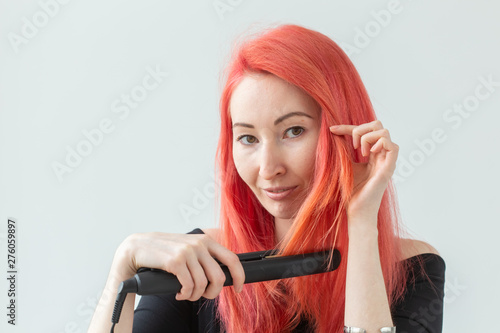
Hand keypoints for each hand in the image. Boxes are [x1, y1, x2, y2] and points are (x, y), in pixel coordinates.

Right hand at [113, 232, 244, 300]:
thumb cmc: (164, 253)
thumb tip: (224, 276)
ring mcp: (187, 251)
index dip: (239, 276)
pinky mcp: (175, 261)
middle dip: (213, 293)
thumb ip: (205, 257)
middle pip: (219, 277)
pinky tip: (178, 293)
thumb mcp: (188, 249)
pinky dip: (184, 295)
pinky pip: (189, 286)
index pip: (233, 259)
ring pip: (203, 285)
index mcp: (206, 240)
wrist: (137, 248)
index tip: (239, 289)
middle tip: (202, 296)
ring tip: (185, 293)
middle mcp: (199, 244)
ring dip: (194, 296)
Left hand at [329, 120, 397, 222]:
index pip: (364, 131)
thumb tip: (333, 133)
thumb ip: (343, 150)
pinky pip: (393, 146)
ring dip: (368, 137)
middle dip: (361, 129)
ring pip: (384, 132)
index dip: (347, 127)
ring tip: (361, 151)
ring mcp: (386, 161)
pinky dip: (379, 143)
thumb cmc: (351, 191)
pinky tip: (368, 154)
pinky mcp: (389, 169)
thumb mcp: (344, 165)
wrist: (356, 210)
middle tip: (353, 145)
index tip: (332, 130)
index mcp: (372, 154)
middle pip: (378, 125)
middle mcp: (381, 155)